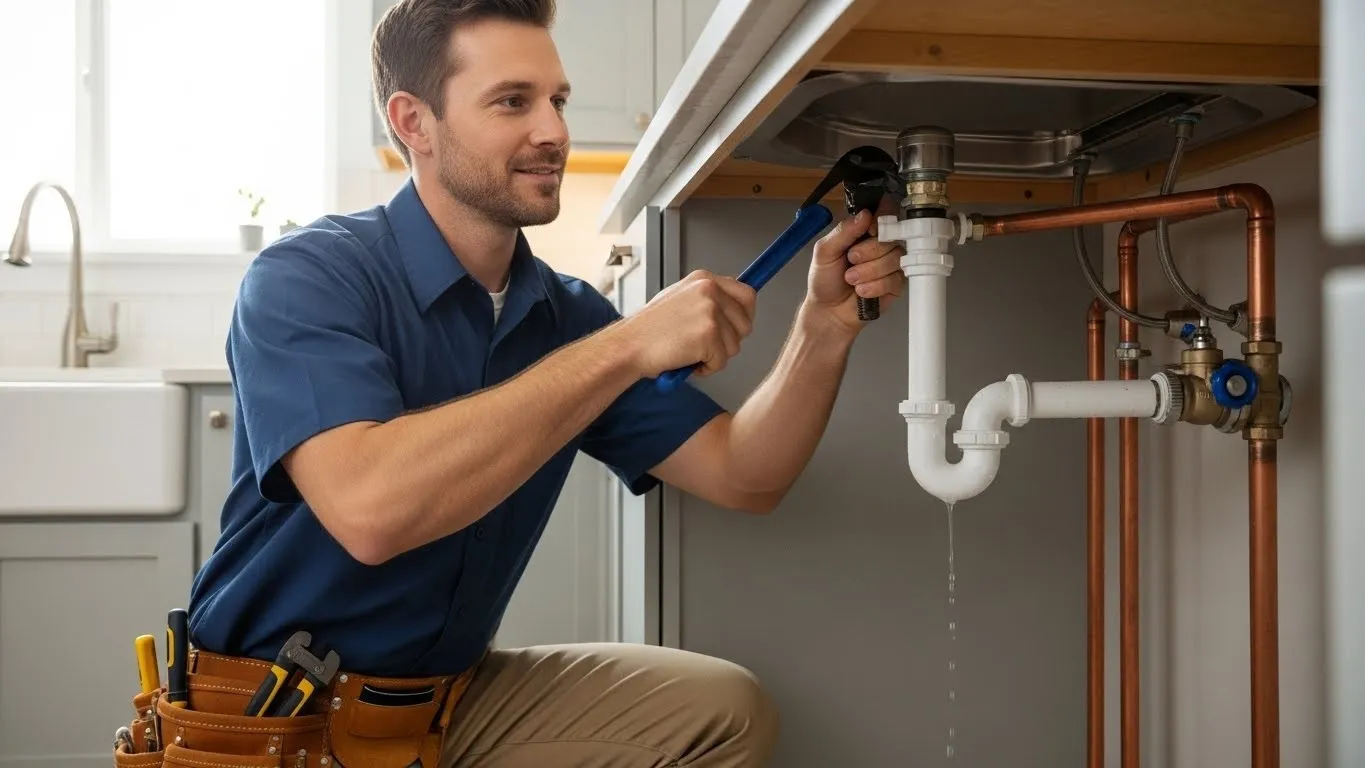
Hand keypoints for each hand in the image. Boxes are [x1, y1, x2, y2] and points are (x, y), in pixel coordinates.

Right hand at [615, 270, 756, 378]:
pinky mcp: (709, 334)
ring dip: (714, 357)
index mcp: (704, 279)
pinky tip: (685, 360)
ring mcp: (711, 311)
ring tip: (688, 352)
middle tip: (705, 346)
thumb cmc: (648, 330)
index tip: (738, 327)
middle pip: (746, 323)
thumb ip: (707, 301)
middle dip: (730, 341)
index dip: (744, 316)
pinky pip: (722, 361)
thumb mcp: (680, 300)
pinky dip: (706, 368)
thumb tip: (733, 309)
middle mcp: (710, 290)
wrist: (628, 346)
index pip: (747, 294)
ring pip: (735, 345)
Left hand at [805, 196, 905, 332]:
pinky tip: (861, 292)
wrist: (828, 311)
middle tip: (850, 261)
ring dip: (869, 272)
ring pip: (894, 259)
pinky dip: (874, 286)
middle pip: (891, 237)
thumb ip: (843, 231)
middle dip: (868, 251)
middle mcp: (881, 245)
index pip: (885, 213)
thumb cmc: (825, 279)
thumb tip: (865, 214)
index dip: (882, 219)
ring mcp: (891, 264)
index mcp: (865, 231)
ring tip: (851, 280)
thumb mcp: (824, 251)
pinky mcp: (896, 285)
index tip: (870, 230)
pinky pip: (894, 279)